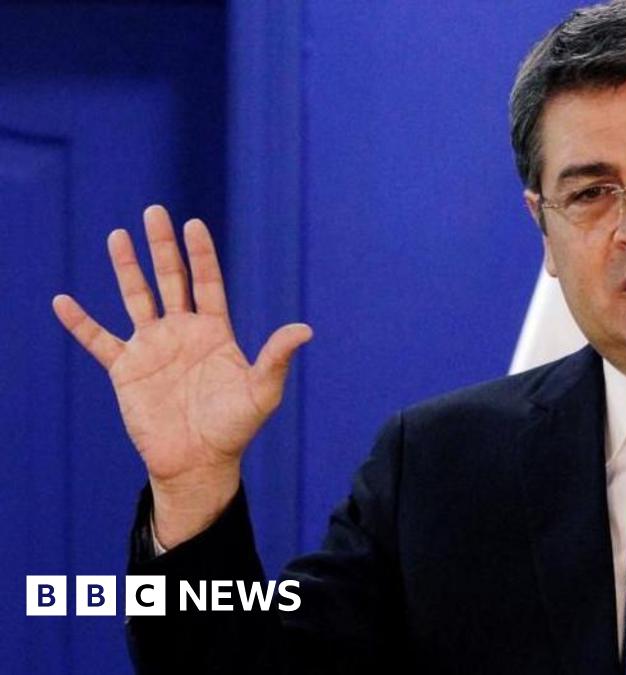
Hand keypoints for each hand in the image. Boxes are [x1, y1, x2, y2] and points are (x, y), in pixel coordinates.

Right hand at [52, 205, 311, 546]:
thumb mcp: (261, 391)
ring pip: (136, 298)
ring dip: (126, 268)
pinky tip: (62, 302)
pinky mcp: (126, 370)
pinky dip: (80, 323)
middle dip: (162, 247)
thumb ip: (276, 357)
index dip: (200, 255)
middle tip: (155, 211)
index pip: (206, 283)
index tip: (193, 224)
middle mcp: (182, 333)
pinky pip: (98, 341)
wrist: (199, 462)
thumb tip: (306, 330)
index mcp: (214, 333)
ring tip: (117, 235)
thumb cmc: (235, 428)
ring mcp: (152, 348)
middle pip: (171, 279)